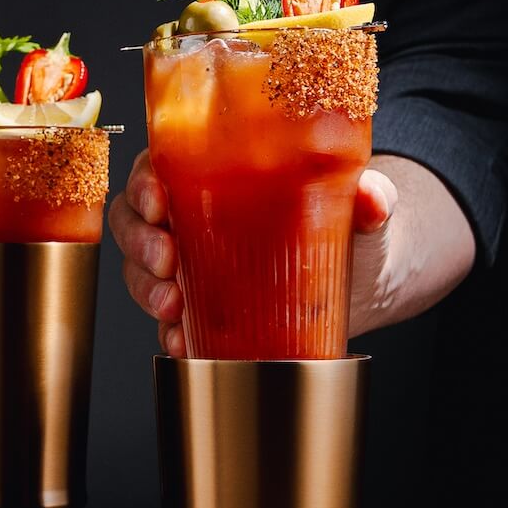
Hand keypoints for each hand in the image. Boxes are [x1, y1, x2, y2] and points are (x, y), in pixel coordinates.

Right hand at [108, 150, 398, 355]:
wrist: (358, 282)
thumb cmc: (346, 228)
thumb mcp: (359, 205)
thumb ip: (369, 196)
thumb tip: (373, 197)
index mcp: (212, 174)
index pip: (157, 166)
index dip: (144, 181)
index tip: (158, 200)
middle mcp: (189, 217)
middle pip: (134, 220)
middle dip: (140, 242)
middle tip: (166, 260)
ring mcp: (188, 265)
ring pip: (138, 270)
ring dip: (145, 288)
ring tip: (172, 306)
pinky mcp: (198, 308)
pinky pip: (166, 320)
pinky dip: (167, 332)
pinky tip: (181, 341)